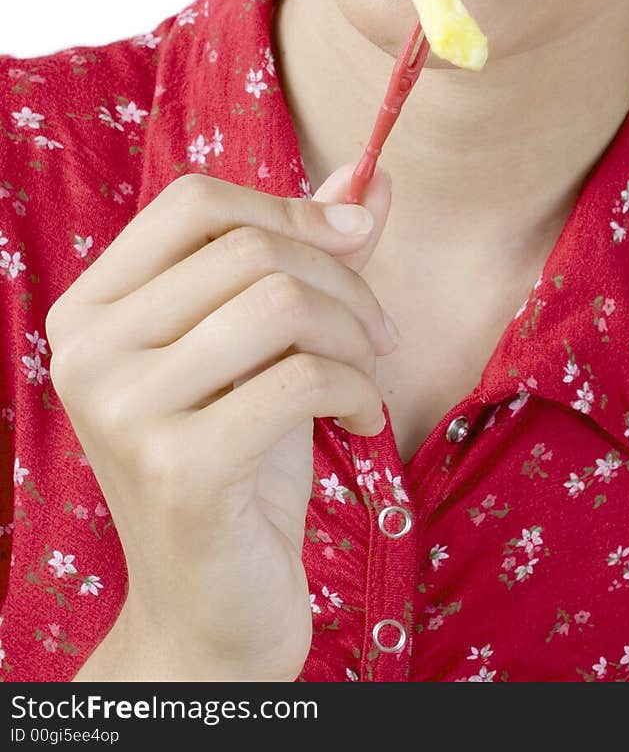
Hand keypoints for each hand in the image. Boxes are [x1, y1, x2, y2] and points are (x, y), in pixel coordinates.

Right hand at [46, 163, 395, 682]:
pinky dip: (355, 389)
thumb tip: (371, 178)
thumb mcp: (270, 349)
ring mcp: (122, 410)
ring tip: (367, 374)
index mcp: (91, 308)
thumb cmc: (239, 465)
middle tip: (379, 331)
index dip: (288, 208)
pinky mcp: (177, 467)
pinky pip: (300, 378)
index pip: (193, 201)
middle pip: (248, 248)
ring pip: (279, 303)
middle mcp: (87, 350)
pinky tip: (360, 422)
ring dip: (354, 333)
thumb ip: (310, 260)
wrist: (213, 611)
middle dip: (343, 278)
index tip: (354, 238)